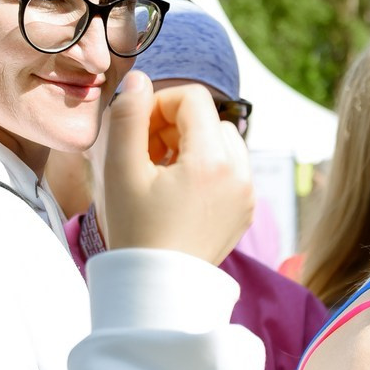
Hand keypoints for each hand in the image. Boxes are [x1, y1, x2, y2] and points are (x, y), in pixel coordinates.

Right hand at [99, 75, 252, 264]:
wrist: (159, 290)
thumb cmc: (136, 232)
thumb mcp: (121, 170)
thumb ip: (128, 116)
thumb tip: (140, 79)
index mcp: (213, 161)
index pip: (193, 98)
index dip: (159, 104)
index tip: (138, 131)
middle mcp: (241, 174)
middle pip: (210, 119)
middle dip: (175, 126)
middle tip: (144, 153)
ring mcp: (247, 194)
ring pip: (223, 142)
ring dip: (191, 145)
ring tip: (160, 172)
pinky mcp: (245, 209)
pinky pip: (230, 169)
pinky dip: (205, 168)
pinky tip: (177, 191)